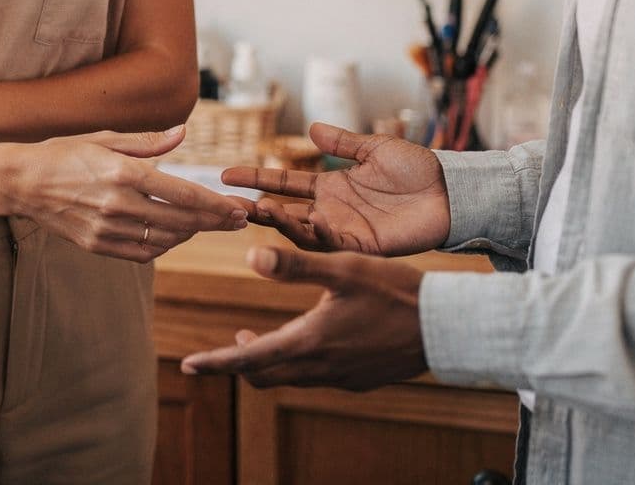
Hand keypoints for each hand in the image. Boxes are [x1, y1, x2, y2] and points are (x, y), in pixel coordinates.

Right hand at [7, 127, 248, 262]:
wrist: (21, 182)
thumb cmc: (63, 153)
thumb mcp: (104, 138)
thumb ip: (147, 141)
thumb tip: (182, 134)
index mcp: (123, 172)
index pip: (183, 194)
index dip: (215, 205)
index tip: (237, 208)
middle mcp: (118, 203)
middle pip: (181, 221)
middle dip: (214, 221)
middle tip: (236, 220)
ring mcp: (107, 228)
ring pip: (165, 239)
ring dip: (191, 233)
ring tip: (205, 224)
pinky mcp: (97, 245)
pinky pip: (141, 252)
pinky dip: (163, 246)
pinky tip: (173, 236)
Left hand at [180, 248, 426, 389]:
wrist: (447, 329)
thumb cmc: (395, 293)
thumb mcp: (343, 268)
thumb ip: (295, 263)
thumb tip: (250, 255)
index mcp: (308, 342)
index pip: (248, 359)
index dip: (215, 362)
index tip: (187, 365)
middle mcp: (320, 368)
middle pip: (264, 375)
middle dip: (237, 363)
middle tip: (223, 347)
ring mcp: (341, 377)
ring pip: (289, 377)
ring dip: (268, 361)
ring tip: (256, 337)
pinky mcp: (359, 379)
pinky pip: (315, 377)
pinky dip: (296, 363)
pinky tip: (307, 339)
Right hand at [222, 123, 448, 256]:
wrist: (450, 191)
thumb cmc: (417, 168)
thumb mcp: (374, 149)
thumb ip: (343, 142)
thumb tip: (310, 129)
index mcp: (331, 185)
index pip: (284, 183)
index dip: (256, 177)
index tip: (225, 174)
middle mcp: (332, 209)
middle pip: (285, 211)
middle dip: (257, 207)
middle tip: (229, 202)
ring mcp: (345, 229)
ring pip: (301, 231)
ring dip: (279, 222)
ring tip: (258, 210)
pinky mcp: (362, 245)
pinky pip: (331, 244)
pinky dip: (313, 235)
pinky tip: (298, 222)